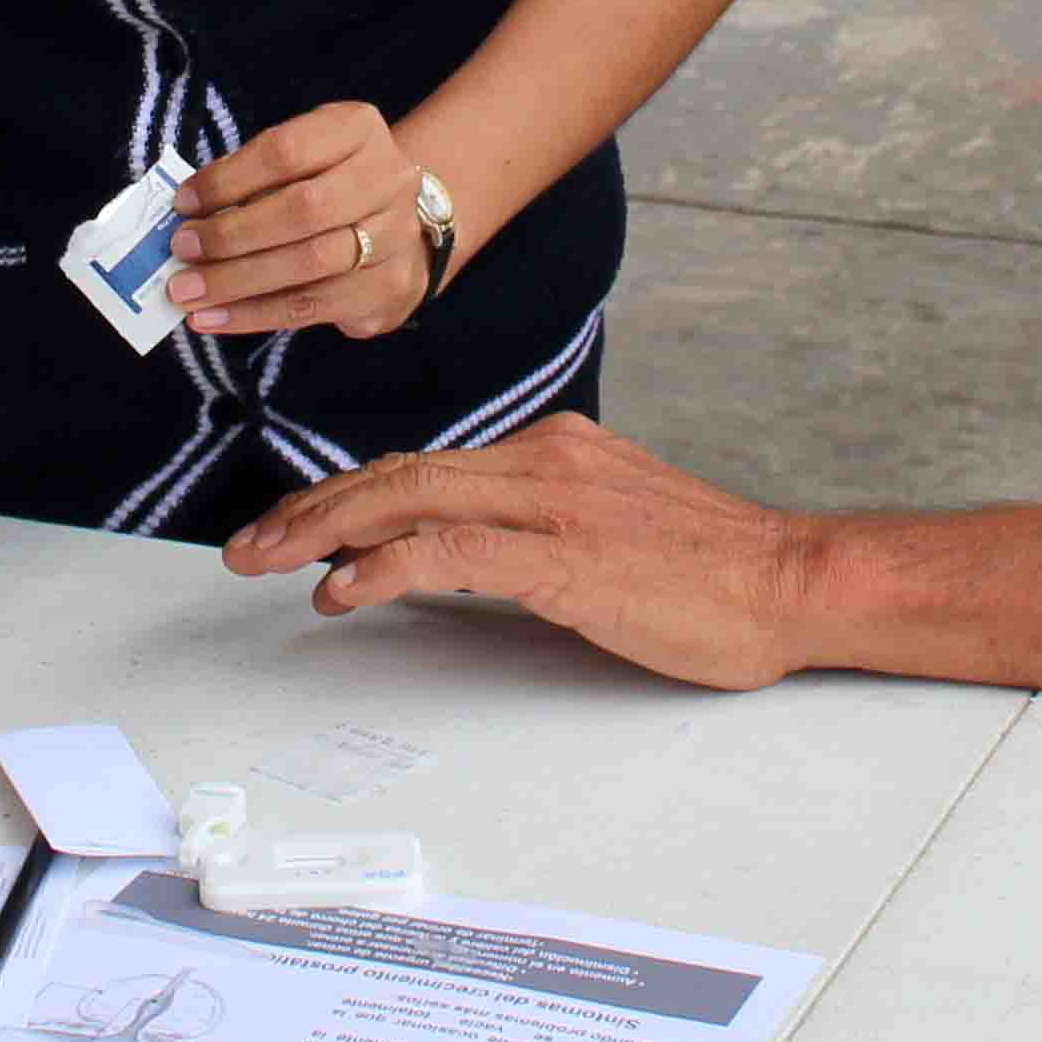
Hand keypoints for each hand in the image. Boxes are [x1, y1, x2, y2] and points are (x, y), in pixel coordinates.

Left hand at [171, 102, 431, 340]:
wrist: (401, 226)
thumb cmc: (330, 185)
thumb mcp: (303, 159)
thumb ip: (253, 179)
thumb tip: (189, 215)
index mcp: (358, 130)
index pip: (287, 150)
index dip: (229, 179)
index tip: (183, 203)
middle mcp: (387, 178)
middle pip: (303, 210)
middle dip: (232, 234)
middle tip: (182, 250)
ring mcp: (396, 235)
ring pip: (309, 264)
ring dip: (237, 281)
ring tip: (187, 292)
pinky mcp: (390, 287)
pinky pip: (313, 307)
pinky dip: (253, 314)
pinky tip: (213, 318)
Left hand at [223, 415, 825, 690]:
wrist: (791, 581)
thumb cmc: (714, 571)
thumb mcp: (615, 526)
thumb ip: (543, 526)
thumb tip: (466, 553)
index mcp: (554, 451)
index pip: (426, 466)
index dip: (350, 494)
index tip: (299, 525)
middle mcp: (544, 462)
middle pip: (399, 473)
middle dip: (314, 508)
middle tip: (250, 542)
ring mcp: (553, 505)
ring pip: (409, 499)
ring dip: (325, 531)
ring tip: (269, 560)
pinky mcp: (565, 558)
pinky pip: (451, 551)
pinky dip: (385, 566)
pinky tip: (345, 589)